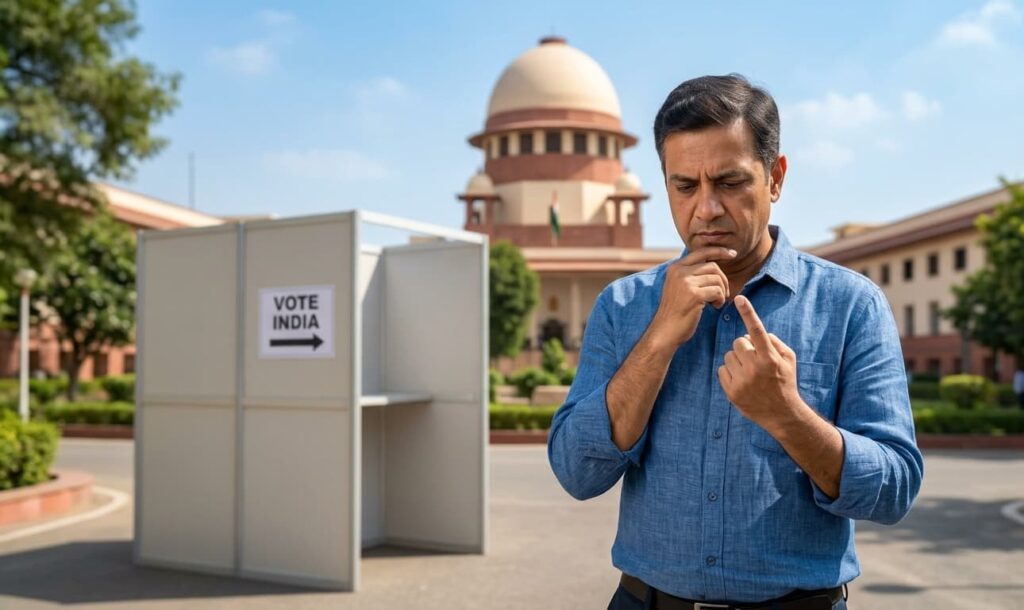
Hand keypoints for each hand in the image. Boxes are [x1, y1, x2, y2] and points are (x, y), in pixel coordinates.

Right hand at [649, 246, 736, 348]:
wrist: (665, 331)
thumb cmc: (676, 311)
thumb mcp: (678, 286)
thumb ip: (691, 274)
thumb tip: (714, 264)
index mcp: (675, 267)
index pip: (702, 251)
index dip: (719, 250)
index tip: (732, 253)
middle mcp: (679, 271)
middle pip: (713, 266)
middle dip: (723, 279)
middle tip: (723, 293)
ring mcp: (686, 282)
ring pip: (717, 279)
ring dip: (722, 292)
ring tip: (716, 302)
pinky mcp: (694, 295)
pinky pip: (717, 291)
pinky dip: (720, 300)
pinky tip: (714, 306)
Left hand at [717, 295, 804, 435]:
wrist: (781, 414)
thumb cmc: (785, 382)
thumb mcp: (789, 359)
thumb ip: (774, 342)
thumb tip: (756, 333)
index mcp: (770, 358)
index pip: (757, 330)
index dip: (748, 312)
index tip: (739, 298)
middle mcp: (755, 368)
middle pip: (738, 342)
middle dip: (745, 348)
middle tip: (755, 360)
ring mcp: (741, 380)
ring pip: (728, 355)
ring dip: (737, 360)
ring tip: (750, 373)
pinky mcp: (731, 391)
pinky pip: (722, 369)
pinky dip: (730, 372)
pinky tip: (742, 381)